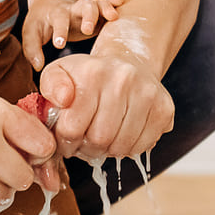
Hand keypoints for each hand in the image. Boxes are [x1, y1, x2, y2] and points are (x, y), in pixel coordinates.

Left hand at [22, 0, 124, 70]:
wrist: (49, 6)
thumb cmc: (40, 22)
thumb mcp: (30, 33)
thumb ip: (32, 50)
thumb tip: (39, 66)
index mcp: (57, 14)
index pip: (59, 20)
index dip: (60, 31)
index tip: (59, 45)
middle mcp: (74, 9)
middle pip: (84, 5)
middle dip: (88, 16)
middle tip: (88, 30)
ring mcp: (86, 9)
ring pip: (98, 3)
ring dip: (106, 8)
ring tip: (113, 17)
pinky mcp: (96, 13)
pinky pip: (107, 4)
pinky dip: (115, 2)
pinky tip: (124, 1)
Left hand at [38, 50, 173, 161]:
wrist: (127, 64)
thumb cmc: (88, 77)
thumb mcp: (59, 75)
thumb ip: (49, 87)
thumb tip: (63, 99)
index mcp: (92, 71)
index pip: (72, 128)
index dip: (65, 142)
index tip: (67, 138)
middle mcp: (123, 79)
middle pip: (99, 140)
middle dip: (87, 148)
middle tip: (85, 141)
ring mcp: (148, 94)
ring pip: (122, 147)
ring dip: (108, 150)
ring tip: (103, 137)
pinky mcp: (165, 109)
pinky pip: (142, 146)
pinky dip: (129, 148)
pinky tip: (121, 134)